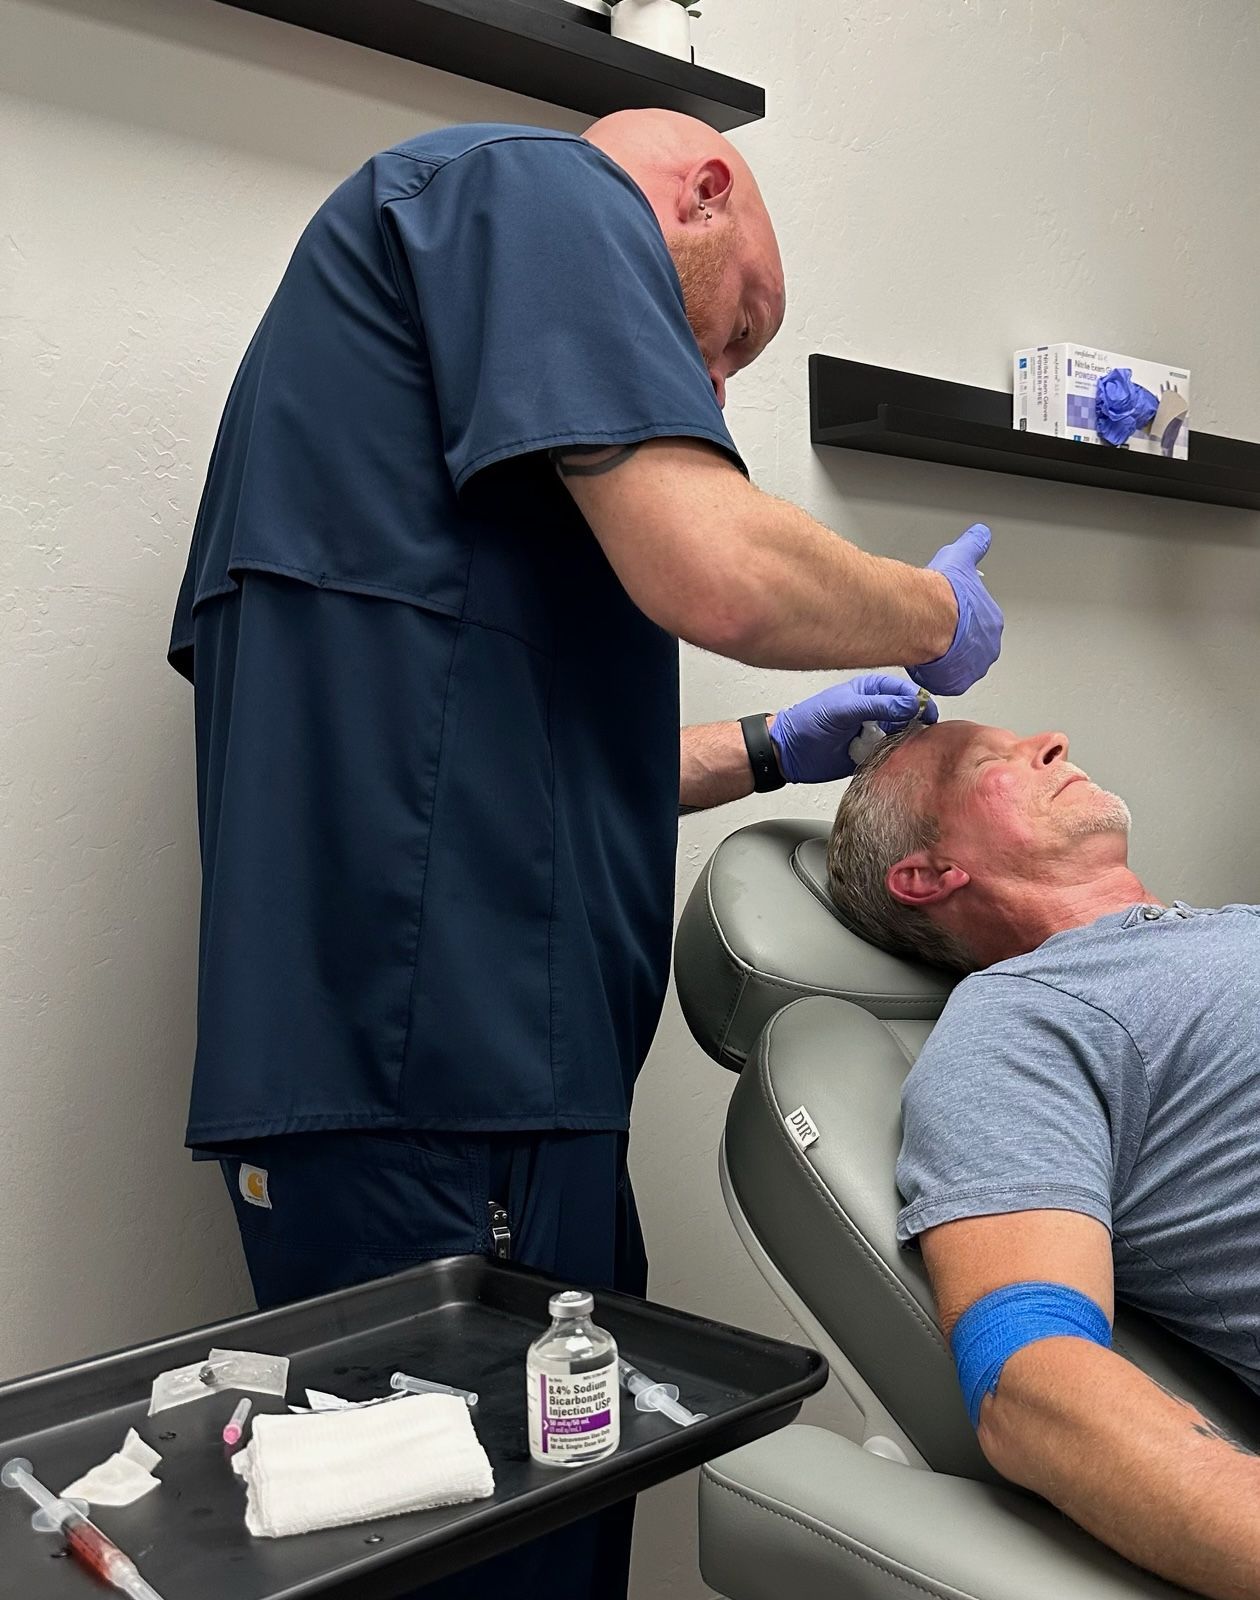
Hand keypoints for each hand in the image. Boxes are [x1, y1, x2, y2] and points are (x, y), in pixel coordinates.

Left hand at [769, 673, 938, 783]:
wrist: (790, 753)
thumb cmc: (808, 723)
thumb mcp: (844, 709)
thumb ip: (878, 705)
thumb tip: (912, 703)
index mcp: (869, 690)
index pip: (903, 690)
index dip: (918, 699)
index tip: (926, 712)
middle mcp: (875, 709)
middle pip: (909, 713)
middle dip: (916, 721)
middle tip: (919, 731)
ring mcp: (874, 731)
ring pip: (903, 734)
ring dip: (906, 740)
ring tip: (902, 744)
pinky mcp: (872, 753)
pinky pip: (893, 753)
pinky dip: (895, 756)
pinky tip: (892, 756)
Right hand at [910, 524, 1002, 696]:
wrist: (927, 617)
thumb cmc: (945, 594)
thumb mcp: (961, 558)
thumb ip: (973, 545)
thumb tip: (980, 533)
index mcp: (992, 621)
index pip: (979, 624)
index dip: (961, 620)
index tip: (946, 615)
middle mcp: (987, 647)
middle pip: (970, 648)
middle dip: (954, 642)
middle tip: (933, 631)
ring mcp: (972, 667)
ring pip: (957, 666)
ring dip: (943, 658)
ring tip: (925, 645)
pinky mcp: (955, 683)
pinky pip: (944, 681)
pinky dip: (933, 674)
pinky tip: (921, 660)